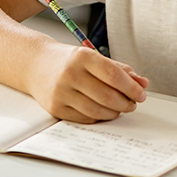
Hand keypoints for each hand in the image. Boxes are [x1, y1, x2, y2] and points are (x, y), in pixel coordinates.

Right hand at [25, 40, 149, 122]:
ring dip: (114, 113)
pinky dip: (99, 118)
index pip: (113, 75)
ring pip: (97, 111)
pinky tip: (102, 111)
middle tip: (132, 103)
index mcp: (81, 57)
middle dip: (126, 103)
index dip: (132, 87)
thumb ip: (119, 69)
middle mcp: (69, 73)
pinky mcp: (56, 108)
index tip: (141, 93)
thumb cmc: (67, 61)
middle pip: (107, 96)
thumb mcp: (92, 57)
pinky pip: (85, 119)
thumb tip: (142, 83)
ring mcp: (61, 92)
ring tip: (119, 108)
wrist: (34, 64)